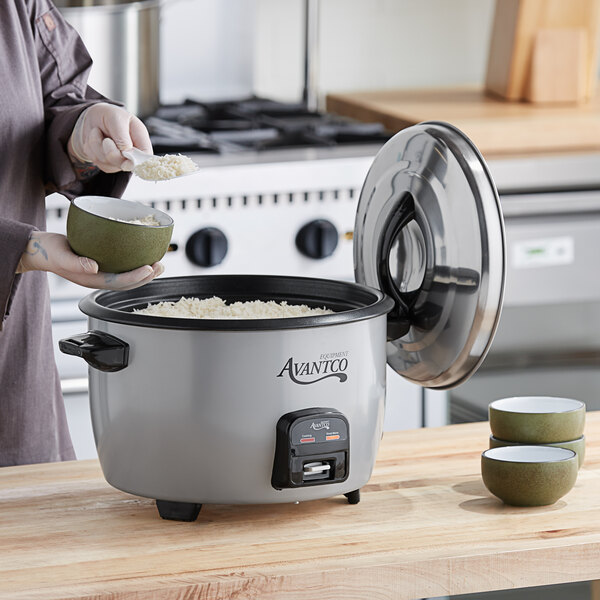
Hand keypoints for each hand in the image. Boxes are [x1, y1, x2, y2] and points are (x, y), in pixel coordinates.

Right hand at [17, 232, 163, 290]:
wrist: (38, 250)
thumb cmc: (48, 251)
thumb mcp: (60, 255)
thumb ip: (75, 263)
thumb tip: (93, 267)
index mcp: (90, 279)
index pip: (119, 282)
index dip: (136, 277)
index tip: (149, 268)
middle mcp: (98, 278)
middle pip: (127, 283)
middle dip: (146, 276)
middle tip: (160, 265)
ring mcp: (99, 273)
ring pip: (126, 277)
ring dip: (144, 273)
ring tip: (158, 264)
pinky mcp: (100, 265)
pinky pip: (121, 269)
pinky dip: (134, 265)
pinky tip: (142, 258)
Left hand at [68, 103, 151, 172]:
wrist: (92, 117)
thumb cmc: (109, 115)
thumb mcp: (116, 118)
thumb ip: (122, 137)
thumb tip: (127, 153)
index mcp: (141, 140)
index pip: (147, 157)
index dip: (139, 162)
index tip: (127, 161)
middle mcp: (133, 153)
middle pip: (127, 165)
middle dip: (112, 153)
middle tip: (106, 140)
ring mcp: (121, 160)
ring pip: (109, 163)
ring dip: (98, 147)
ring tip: (98, 133)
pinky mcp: (108, 164)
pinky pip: (98, 162)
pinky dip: (92, 149)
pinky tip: (96, 139)